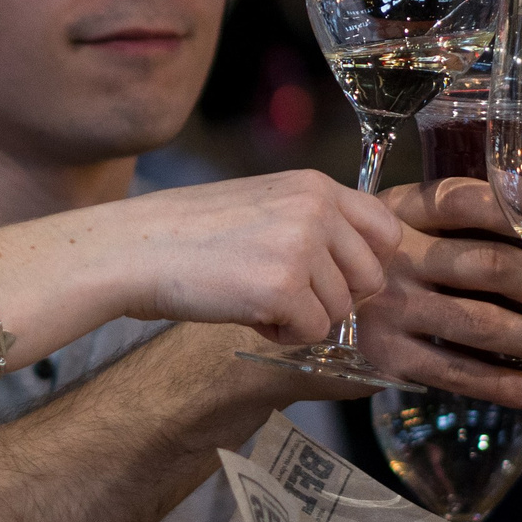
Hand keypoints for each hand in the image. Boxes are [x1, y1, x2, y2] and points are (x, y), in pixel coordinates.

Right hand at [103, 171, 402, 343]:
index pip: (386, 230)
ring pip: (341, 310)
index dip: (365, 264)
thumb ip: (313, 223)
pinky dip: (282, 335)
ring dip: (302, 317)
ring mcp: (302, 247)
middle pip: (371, 278)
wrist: (135, 249)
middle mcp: (316, 210)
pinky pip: (313, 332)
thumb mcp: (263, 204)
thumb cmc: (188, 233)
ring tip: (255, 300)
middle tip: (288, 297)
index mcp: (314, 185)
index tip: (333, 278)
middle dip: (335, 298)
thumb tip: (360, 268)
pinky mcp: (282, 288)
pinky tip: (246, 314)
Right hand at [352, 178, 521, 406]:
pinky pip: (454, 372)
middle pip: (489, 265)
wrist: (309, 310)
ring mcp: (389, 308)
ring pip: (480, 322)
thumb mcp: (406, 222)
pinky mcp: (388, 355)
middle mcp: (395, 257)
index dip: (518, 208)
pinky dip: (499, 384)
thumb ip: (461, 212)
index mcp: (401, 212)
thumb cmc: (384, 261)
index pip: (466, 200)